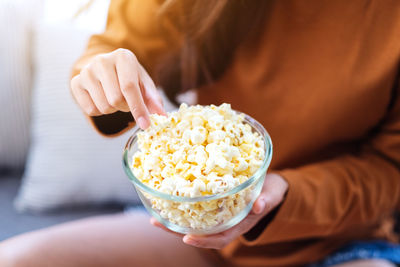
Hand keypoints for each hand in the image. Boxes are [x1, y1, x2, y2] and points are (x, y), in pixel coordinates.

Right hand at [70, 48, 164, 128]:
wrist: (107, 69)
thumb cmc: (130, 77)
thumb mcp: (144, 84)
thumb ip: (153, 100)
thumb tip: (162, 115)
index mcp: (123, 56)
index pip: (129, 87)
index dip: (138, 108)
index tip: (145, 125)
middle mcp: (102, 61)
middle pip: (116, 100)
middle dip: (125, 107)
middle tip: (127, 101)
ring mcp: (86, 71)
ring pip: (103, 107)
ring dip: (113, 110)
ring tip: (114, 98)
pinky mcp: (75, 82)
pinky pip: (90, 110)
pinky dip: (100, 111)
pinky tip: (102, 99)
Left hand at [151, 173, 287, 248]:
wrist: (271, 187)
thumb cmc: (271, 191)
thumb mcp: (272, 194)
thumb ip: (266, 200)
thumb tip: (258, 205)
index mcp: (239, 224)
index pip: (220, 238)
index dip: (204, 241)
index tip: (187, 238)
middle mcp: (226, 222)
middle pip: (200, 232)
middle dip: (178, 230)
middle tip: (157, 223)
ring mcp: (220, 215)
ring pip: (195, 222)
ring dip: (174, 220)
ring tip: (154, 216)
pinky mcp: (215, 205)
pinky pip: (197, 210)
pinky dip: (182, 207)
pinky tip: (168, 200)